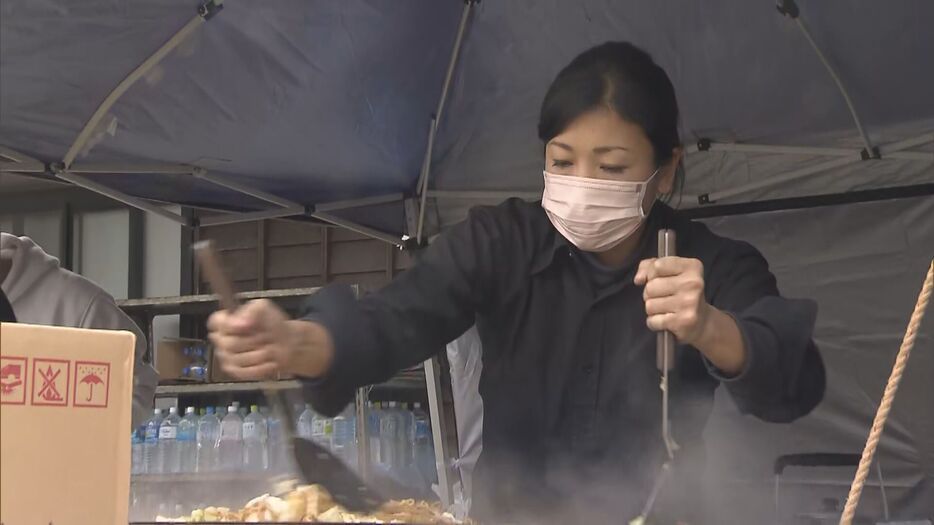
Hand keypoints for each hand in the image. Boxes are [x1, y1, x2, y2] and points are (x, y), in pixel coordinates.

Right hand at [208, 299, 333, 379]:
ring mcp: (226, 356)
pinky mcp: (235, 371)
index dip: (229, 325)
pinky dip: (260, 367)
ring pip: (237, 359)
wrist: (287, 343)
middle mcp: (221, 339)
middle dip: (253, 340)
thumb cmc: (272, 324)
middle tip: (265, 337)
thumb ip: (250, 311)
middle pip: (228, 343)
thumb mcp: (264, 308)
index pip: (215, 322)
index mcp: (225, 321)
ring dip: (259, 354)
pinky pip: (243, 372)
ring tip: (269, 348)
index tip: (246, 325)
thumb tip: (239, 324)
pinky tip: (269, 361)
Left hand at [634, 256, 710, 345]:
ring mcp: (689, 303)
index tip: (660, 280)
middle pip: (650, 287)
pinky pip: (652, 320)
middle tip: (665, 298)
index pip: (657, 266)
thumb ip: (649, 266)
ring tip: (667, 309)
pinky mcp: (683, 321)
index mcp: (692, 267)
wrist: (702, 321)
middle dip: (651, 294)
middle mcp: (693, 283)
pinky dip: (654, 323)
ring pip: (649, 305)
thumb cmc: (681, 293)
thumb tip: (638, 279)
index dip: (652, 274)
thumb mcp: (670, 271)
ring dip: (653, 310)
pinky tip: (667, 320)